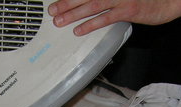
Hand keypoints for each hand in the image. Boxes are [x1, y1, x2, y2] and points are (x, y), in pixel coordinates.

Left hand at [48, 0, 180, 35]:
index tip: (58, 0)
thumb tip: (93, 3)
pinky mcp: (128, 11)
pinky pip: (105, 18)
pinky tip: (79, 30)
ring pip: (92, 5)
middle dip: (67, 3)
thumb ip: (109, 0)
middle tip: (52, 10)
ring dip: (73, 14)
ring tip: (59, 20)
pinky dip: (90, 25)